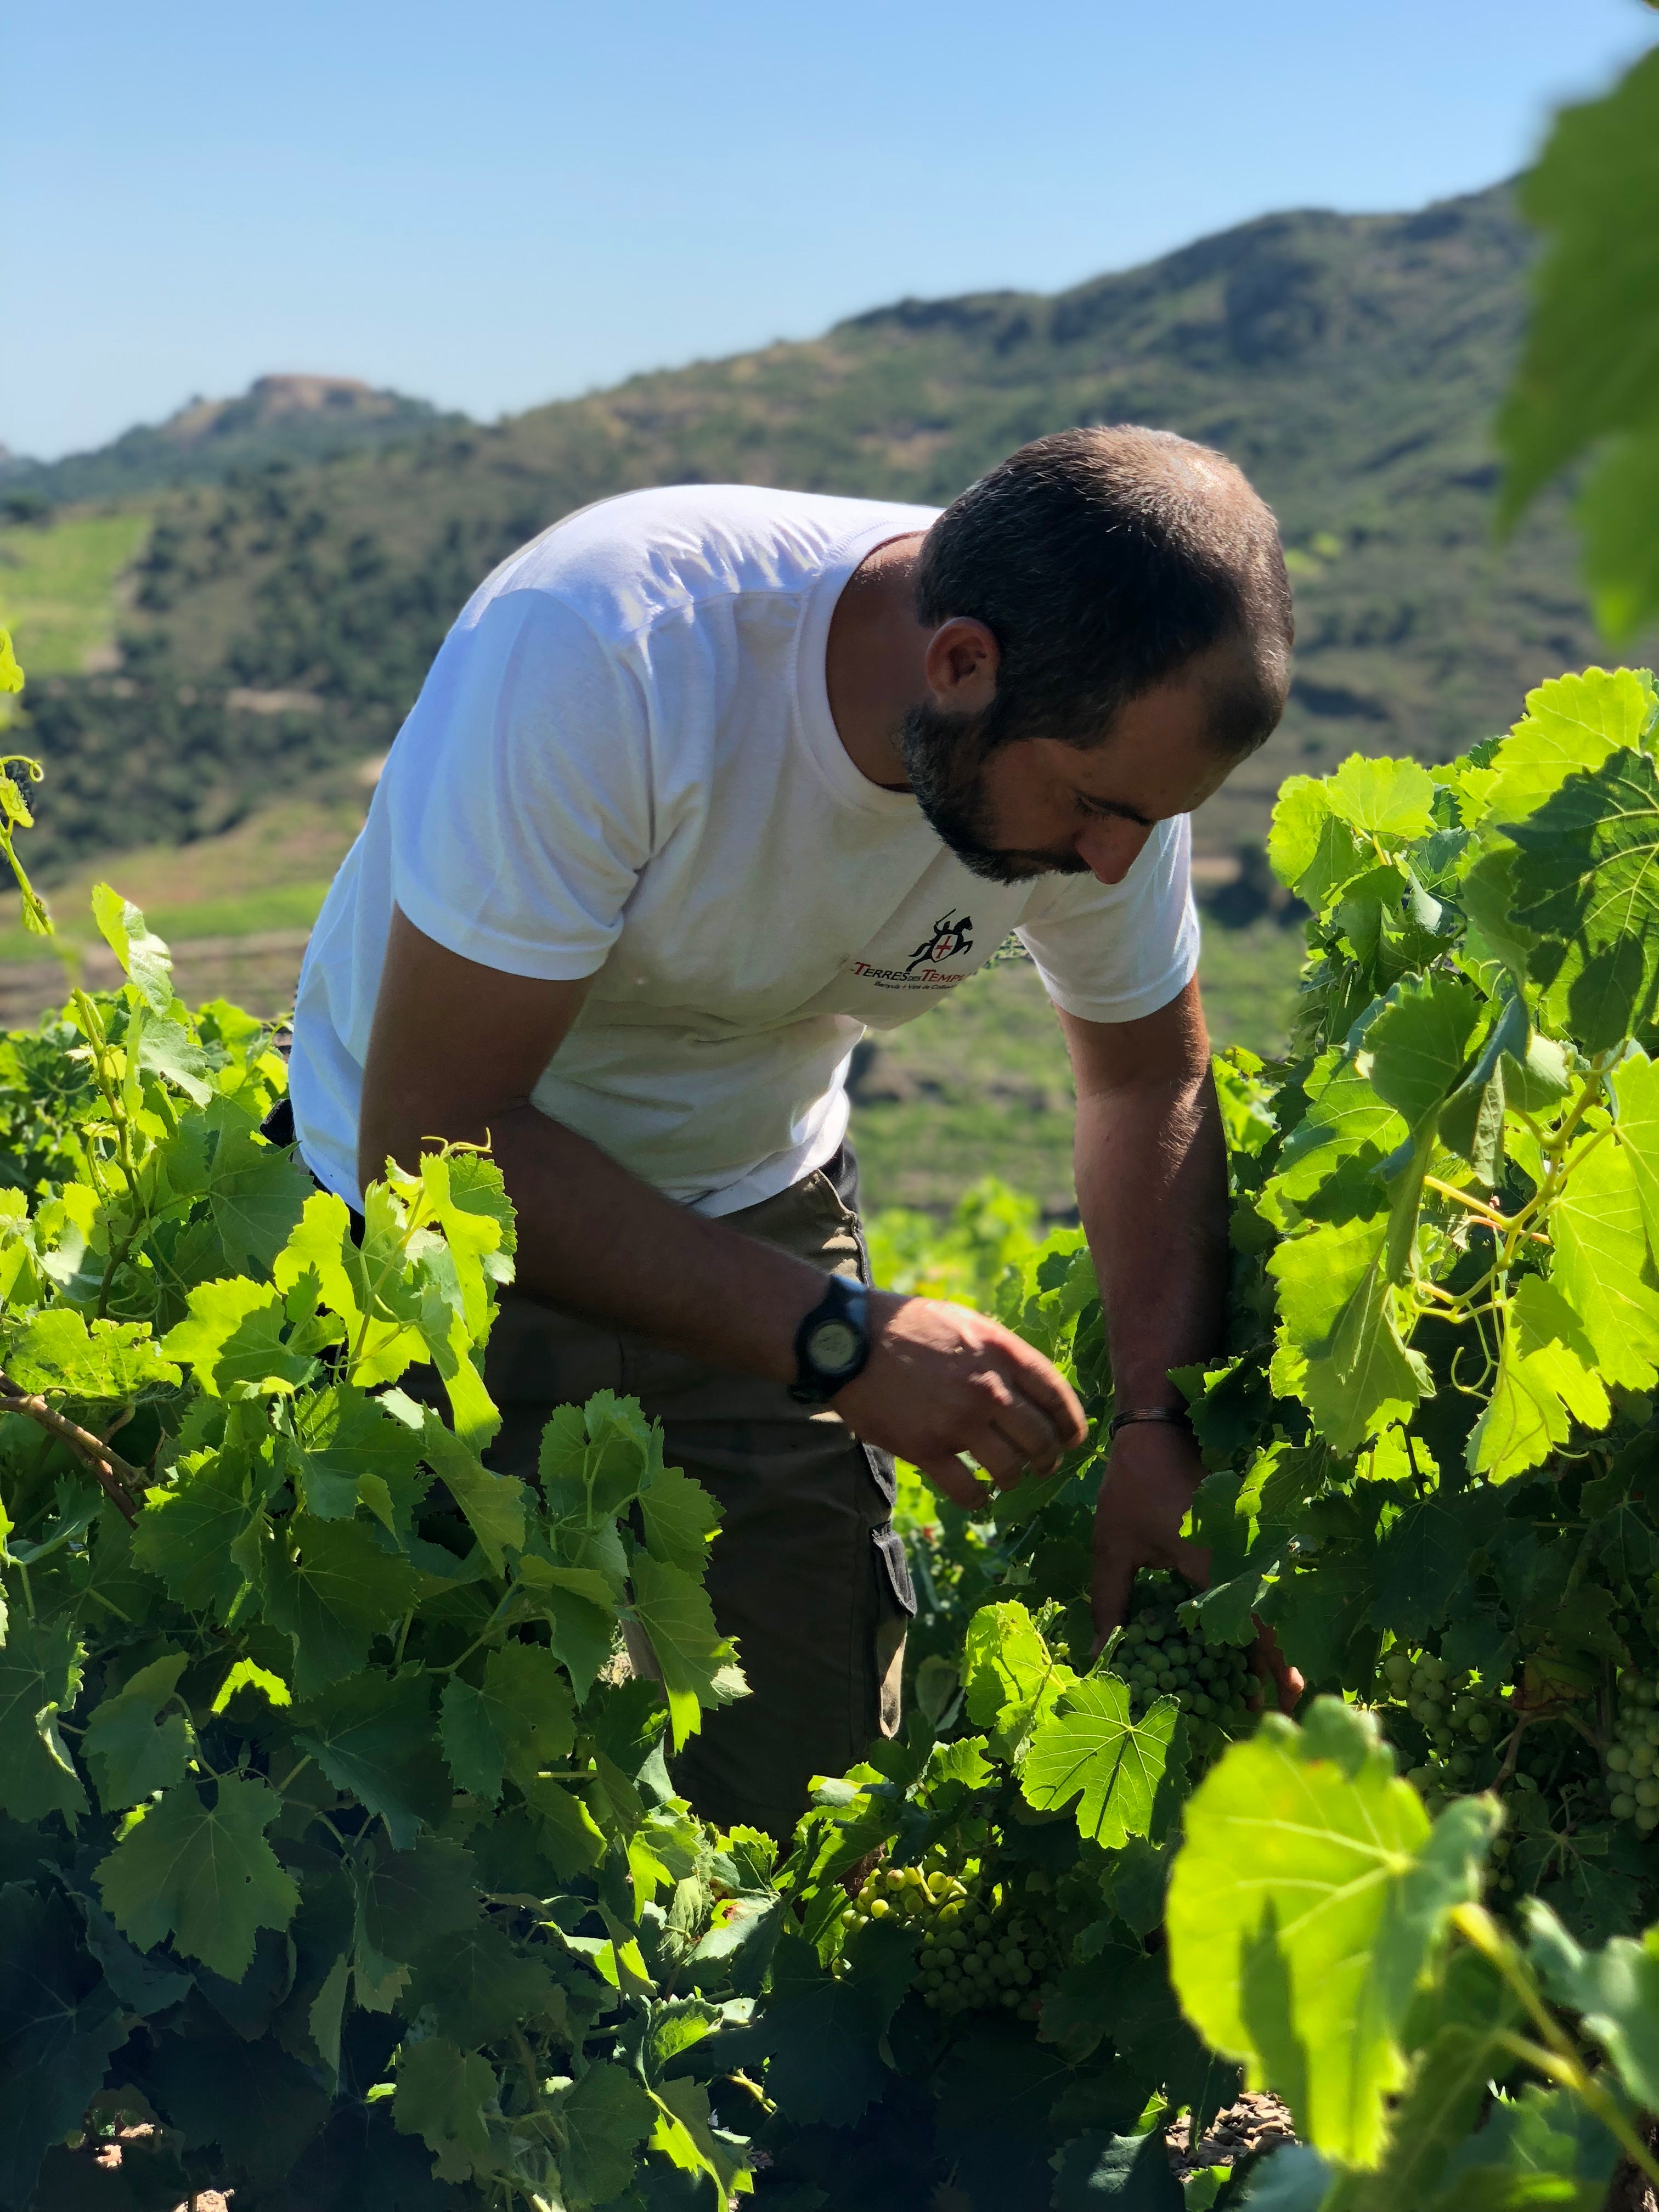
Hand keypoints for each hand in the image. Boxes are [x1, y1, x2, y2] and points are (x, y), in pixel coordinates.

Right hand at [832, 1293, 1086, 1508]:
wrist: (848, 1341)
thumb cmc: (906, 1326)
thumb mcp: (964, 1322)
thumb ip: (1000, 1352)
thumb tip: (1030, 1385)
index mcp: (1000, 1351)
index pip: (1057, 1395)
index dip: (1072, 1424)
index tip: (1073, 1439)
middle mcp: (987, 1388)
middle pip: (1040, 1439)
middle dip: (1047, 1458)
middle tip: (1043, 1464)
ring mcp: (958, 1422)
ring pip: (1011, 1469)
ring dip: (1015, 1478)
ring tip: (1007, 1477)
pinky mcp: (927, 1449)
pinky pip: (969, 1490)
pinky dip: (980, 1499)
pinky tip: (978, 1494)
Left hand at [1091, 1419, 1302, 1712]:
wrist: (1157, 1428)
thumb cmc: (1133, 1485)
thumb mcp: (1113, 1546)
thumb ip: (1110, 1601)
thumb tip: (1101, 1654)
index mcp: (1213, 1562)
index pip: (1254, 1623)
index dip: (1272, 1664)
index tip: (1284, 1701)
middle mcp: (1239, 1558)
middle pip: (1269, 1621)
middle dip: (1273, 1667)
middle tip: (1269, 1709)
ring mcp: (1244, 1547)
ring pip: (1264, 1605)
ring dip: (1265, 1644)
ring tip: (1259, 1687)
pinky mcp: (1239, 1540)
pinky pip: (1253, 1586)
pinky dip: (1252, 1616)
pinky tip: (1238, 1645)